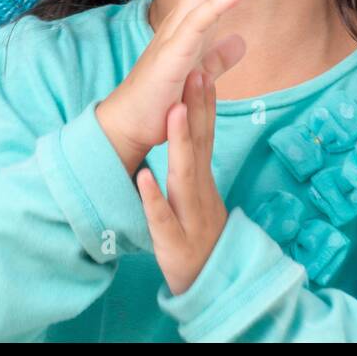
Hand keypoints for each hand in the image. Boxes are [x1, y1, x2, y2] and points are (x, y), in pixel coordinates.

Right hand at [97, 0, 253, 165]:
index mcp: (188, 26)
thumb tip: (240, 41)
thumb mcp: (198, 75)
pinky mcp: (174, 56)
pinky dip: (217, 6)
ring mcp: (176, 36)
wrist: (131, 126)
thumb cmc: (160, 100)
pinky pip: (198, 26)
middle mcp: (181, 23)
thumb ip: (218, 57)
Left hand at [135, 67, 228, 295]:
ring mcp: (189, 215)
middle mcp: (200, 192)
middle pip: (201, 145)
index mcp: (202, 181)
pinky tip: (143, 177)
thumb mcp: (201, 198)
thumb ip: (195, 167)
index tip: (203, 70)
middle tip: (198, 72)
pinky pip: (162, 217)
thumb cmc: (201, 237)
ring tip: (175, 111)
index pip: (207, 135)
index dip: (205, 104)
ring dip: (181, 142)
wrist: (213, 285)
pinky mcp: (174, 240)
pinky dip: (154, 197)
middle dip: (199, 109)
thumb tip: (193, 131)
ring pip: (184, 175)